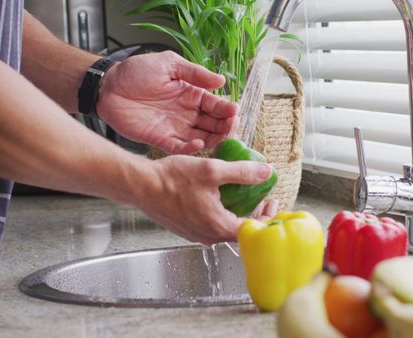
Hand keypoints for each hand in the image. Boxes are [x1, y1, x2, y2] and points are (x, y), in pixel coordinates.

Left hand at [96, 51, 237, 154]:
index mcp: (191, 95)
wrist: (107, 86)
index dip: (227, 110)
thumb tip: (222, 81)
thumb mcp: (169, 64)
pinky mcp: (160, 140)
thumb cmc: (135, 71)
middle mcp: (187, 114)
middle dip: (225, 127)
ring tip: (220, 138)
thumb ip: (195, 73)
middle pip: (213, 125)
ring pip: (202, 139)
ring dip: (213, 140)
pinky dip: (190, 149)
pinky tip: (199, 144)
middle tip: (231, 127)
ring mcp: (175, 128)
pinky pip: (179, 148)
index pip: (216, 106)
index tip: (235, 112)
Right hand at [137, 155, 273, 244]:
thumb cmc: (171, 179)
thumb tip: (266, 173)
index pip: (252, 229)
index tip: (272, 203)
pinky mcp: (186, 229)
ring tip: (243, 196)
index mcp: (217, 226)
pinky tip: (220, 197)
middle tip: (261, 198)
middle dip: (253, 214)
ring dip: (236, 213)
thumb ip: (242, 173)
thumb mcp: (212, 171)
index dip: (266, 217)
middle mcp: (207, 236)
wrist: (140, 185)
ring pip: (224, 227)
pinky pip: (210, 224)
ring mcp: (196, 234)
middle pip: (239, 230)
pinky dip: (221, 213)